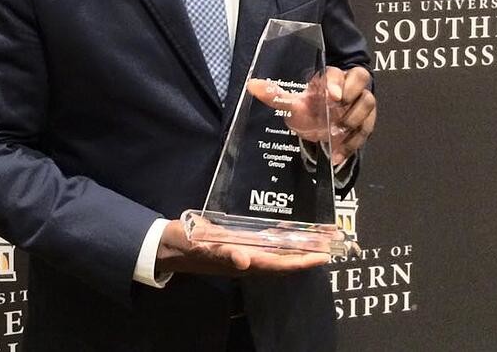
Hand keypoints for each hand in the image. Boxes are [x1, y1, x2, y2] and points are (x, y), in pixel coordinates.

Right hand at [155, 219, 329, 276]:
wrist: (168, 244)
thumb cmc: (185, 243)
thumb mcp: (201, 245)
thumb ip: (222, 253)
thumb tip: (244, 261)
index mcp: (242, 261)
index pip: (279, 264)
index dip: (301, 262)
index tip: (323, 257)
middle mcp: (246, 259)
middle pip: (283, 261)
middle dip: (306, 256)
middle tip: (329, 245)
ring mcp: (242, 252)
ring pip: (276, 254)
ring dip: (296, 249)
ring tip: (315, 239)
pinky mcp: (236, 243)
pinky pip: (263, 245)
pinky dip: (278, 239)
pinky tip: (286, 231)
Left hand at [247, 66, 375, 165]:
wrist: (319, 130)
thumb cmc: (307, 111)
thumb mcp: (291, 105)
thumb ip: (274, 95)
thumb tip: (251, 85)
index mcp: (328, 78)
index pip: (337, 71)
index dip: (337, 81)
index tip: (331, 96)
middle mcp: (347, 87)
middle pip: (361, 77)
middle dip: (352, 92)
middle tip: (339, 106)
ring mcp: (358, 104)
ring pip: (368, 101)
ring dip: (356, 116)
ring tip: (339, 129)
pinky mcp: (364, 123)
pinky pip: (367, 128)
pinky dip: (354, 141)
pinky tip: (339, 153)